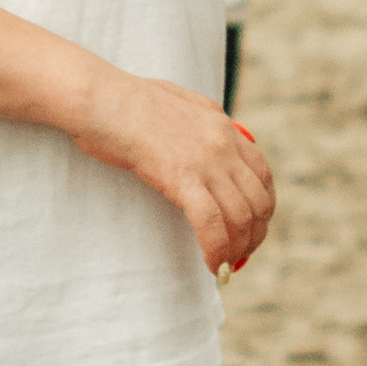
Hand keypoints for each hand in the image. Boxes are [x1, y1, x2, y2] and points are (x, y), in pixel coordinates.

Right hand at [93, 73, 276, 277]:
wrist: (103, 98)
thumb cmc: (127, 101)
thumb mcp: (180, 103)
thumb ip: (202, 123)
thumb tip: (211, 140)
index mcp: (223, 127)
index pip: (263, 175)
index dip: (262, 209)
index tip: (250, 229)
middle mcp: (223, 144)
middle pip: (258, 202)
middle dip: (253, 236)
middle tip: (238, 256)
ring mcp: (206, 160)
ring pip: (240, 217)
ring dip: (236, 250)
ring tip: (223, 266)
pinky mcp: (182, 177)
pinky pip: (212, 224)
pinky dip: (217, 250)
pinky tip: (210, 264)